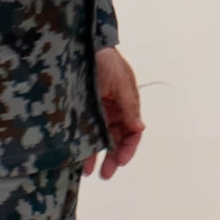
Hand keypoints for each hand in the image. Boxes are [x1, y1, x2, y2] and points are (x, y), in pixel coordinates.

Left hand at [84, 47, 142, 179]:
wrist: (81, 45)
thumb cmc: (105, 61)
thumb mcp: (121, 81)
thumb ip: (129, 105)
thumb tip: (140, 127)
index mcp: (126, 104)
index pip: (132, 131)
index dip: (129, 147)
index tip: (121, 161)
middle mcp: (113, 111)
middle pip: (117, 140)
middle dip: (114, 158)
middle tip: (107, 173)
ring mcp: (96, 112)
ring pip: (100, 140)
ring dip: (97, 156)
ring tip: (91, 172)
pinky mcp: (80, 112)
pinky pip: (84, 133)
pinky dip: (83, 147)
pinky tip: (80, 160)